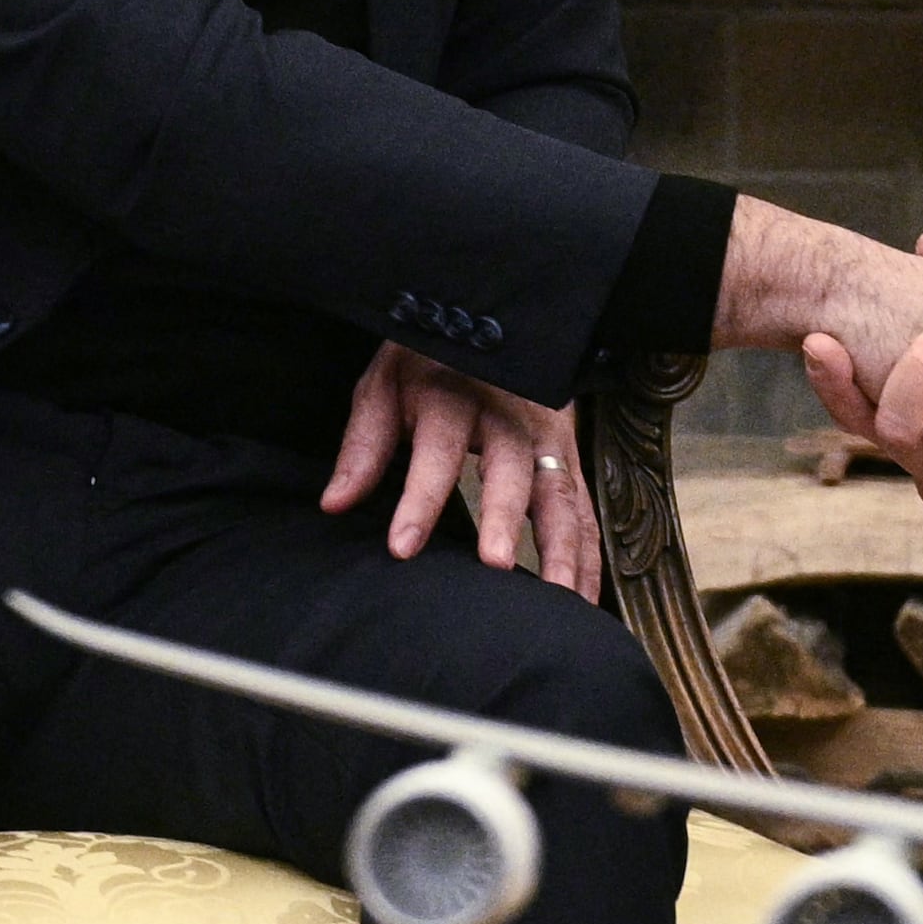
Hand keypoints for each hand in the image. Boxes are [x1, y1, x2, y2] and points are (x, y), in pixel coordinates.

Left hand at [318, 343, 600, 598]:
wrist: (489, 325)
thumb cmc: (427, 366)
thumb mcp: (386, 387)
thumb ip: (365, 445)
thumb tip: (334, 503)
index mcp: (455, 396)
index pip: (437, 450)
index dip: (420, 499)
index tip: (402, 547)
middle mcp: (509, 417)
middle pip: (512, 468)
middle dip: (505, 517)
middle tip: (496, 565)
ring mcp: (547, 438)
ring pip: (560, 492)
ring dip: (562, 546)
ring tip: (555, 599)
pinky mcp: (568, 458)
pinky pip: (583, 509)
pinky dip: (587, 554)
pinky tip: (582, 596)